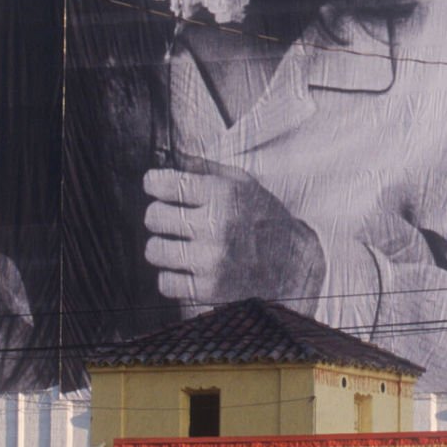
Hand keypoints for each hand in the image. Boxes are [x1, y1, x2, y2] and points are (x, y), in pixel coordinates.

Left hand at [141, 155, 323, 311]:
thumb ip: (203, 168)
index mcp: (223, 194)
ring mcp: (212, 261)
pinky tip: (188, 268)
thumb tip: (168, 156)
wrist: (294, 265)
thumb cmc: (263, 218)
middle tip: (174, 218)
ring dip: (163, 247)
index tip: (157, 186)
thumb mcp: (242, 183)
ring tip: (180, 245)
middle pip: (153, 217)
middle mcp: (216, 226)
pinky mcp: (209, 291)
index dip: (154, 183)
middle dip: (159, 215)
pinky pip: (165, 282)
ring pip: (154, 251)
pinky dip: (172, 276)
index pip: (163, 184)